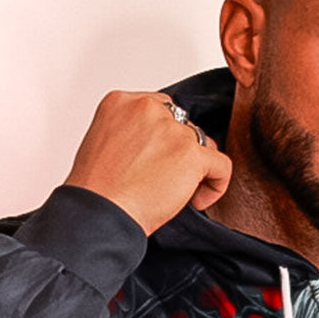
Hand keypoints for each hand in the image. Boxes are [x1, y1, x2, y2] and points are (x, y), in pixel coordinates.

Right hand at [64, 90, 232, 234]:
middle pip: (183, 126)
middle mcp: (147, 109)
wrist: (98, 215)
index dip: (162, 140)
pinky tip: (196, 201)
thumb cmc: (96, 192)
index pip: (159, 110)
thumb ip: (130, 134)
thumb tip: (155, 147)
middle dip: (178, 154)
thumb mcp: (103, 145)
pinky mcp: (191, 154)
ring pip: (203, 144)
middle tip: (162, 181)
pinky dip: (215, 185)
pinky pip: (222, 165)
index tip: (153, 163)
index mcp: (121, 102)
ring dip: (195, 170)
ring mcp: (171, 130)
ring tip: (176, 193)